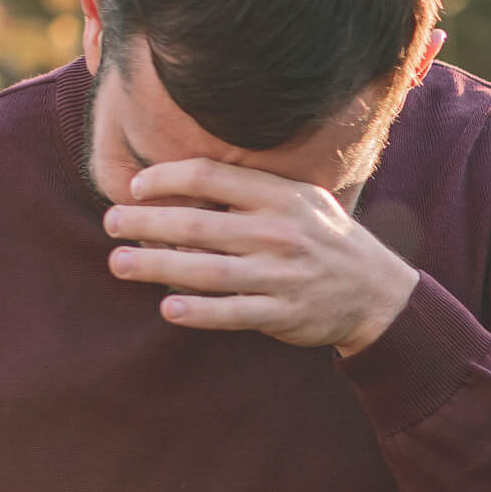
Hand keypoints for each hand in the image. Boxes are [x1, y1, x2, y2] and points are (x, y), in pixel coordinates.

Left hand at [105, 161, 417, 355]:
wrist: (379, 293)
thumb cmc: (328, 240)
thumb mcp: (304, 201)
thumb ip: (255, 190)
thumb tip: (187, 181)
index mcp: (282, 198)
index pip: (211, 178)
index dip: (166, 179)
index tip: (135, 187)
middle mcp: (280, 233)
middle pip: (198, 225)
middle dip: (145, 223)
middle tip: (111, 224)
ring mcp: (282, 276)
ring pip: (206, 271)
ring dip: (155, 266)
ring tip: (119, 262)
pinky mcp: (284, 313)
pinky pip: (232, 313)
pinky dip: (198, 311)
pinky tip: (167, 307)